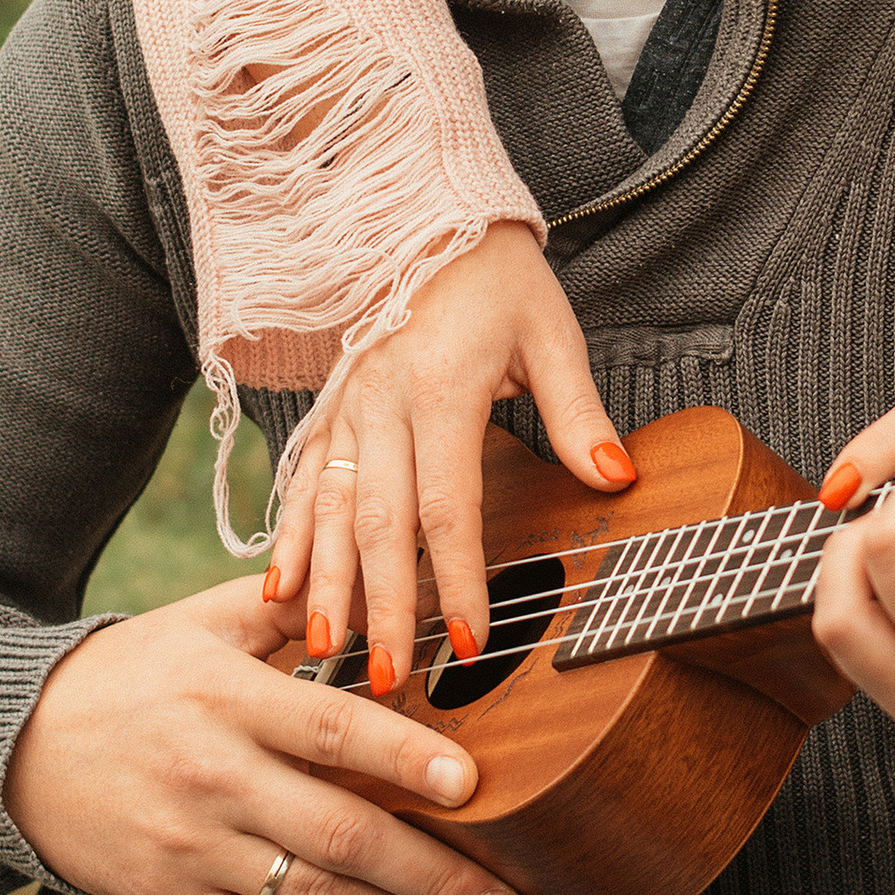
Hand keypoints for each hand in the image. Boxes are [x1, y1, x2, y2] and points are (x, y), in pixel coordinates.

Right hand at [1, 574, 521, 894]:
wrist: (7, 743)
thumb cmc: (130, 674)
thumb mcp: (203, 621)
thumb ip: (293, 610)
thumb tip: (391, 594)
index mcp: (229, 698)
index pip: (333, 731)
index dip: (407, 760)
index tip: (474, 784)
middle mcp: (212, 776)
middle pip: (341, 836)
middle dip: (436, 875)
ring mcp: (187, 845)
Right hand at [264, 227, 632, 693]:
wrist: (422, 215)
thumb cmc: (496, 277)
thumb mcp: (551, 332)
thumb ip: (577, 412)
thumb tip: (615, 477)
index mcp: (439, 387)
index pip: (448, 505)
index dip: (458, 579)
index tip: (466, 643)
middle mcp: (380, 404)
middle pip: (380, 525)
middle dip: (384, 608)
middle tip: (388, 680)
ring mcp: (345, 410)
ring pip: (331, 513)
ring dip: (328, 587)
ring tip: (327, 652)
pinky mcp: (327, 413)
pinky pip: (301, 484)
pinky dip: (288, 539)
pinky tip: (279, 589)